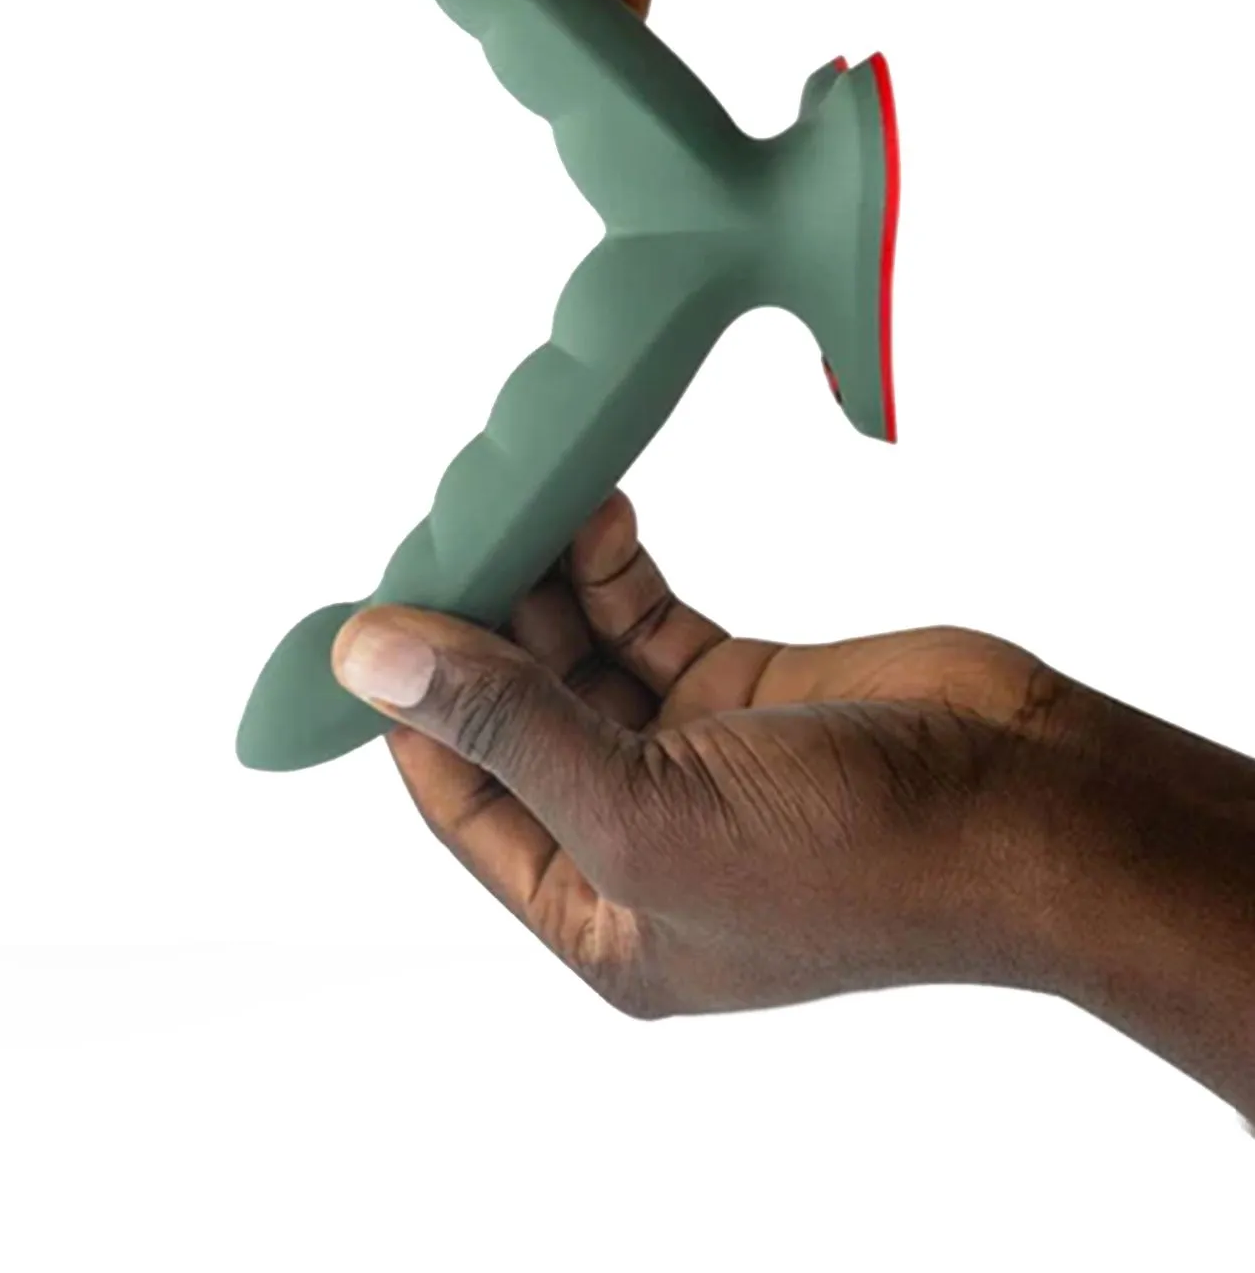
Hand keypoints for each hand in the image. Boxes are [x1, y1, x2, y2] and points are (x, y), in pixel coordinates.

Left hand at [332, 493, 1254, 1110]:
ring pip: (574, 650)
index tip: (375, 605)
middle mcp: (633, 832)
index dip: (411, 704)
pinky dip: (610, 560)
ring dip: (542, 575)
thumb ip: (506, 727)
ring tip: (520, 492)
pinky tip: (595, 506)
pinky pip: (643, 614)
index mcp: (599, 909)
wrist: (1030, 808)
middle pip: (514, 710)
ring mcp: (690, 754)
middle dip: (478, 620)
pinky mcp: (743, 685)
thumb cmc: (854, 859)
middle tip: (451, 520)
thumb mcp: (646, 814)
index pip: (462, 796)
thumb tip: (370, 657)